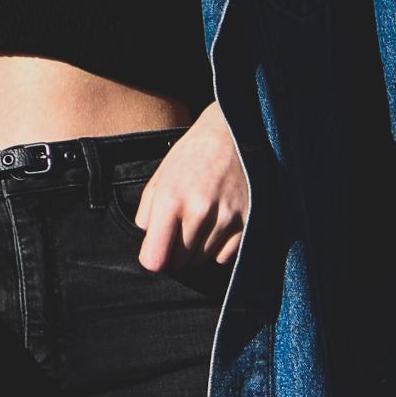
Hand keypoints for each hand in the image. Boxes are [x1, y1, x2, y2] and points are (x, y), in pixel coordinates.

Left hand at [127, 101, 248, 273]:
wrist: (233, 133)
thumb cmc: (192, 155)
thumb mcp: (160, 177)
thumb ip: (147, 213)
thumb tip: (150, 244)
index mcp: (171, 198)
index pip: (154, 257)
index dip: (152, 257)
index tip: (156, 251)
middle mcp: (199, 210)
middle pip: (179, 262)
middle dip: (174, 253)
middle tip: (179, 232)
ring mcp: (226, 217)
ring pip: (201, 260)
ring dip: (196, 250)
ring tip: (199, 223)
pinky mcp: (248, 221)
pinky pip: (224, 256)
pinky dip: (218, 248)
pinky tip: (217, 226)